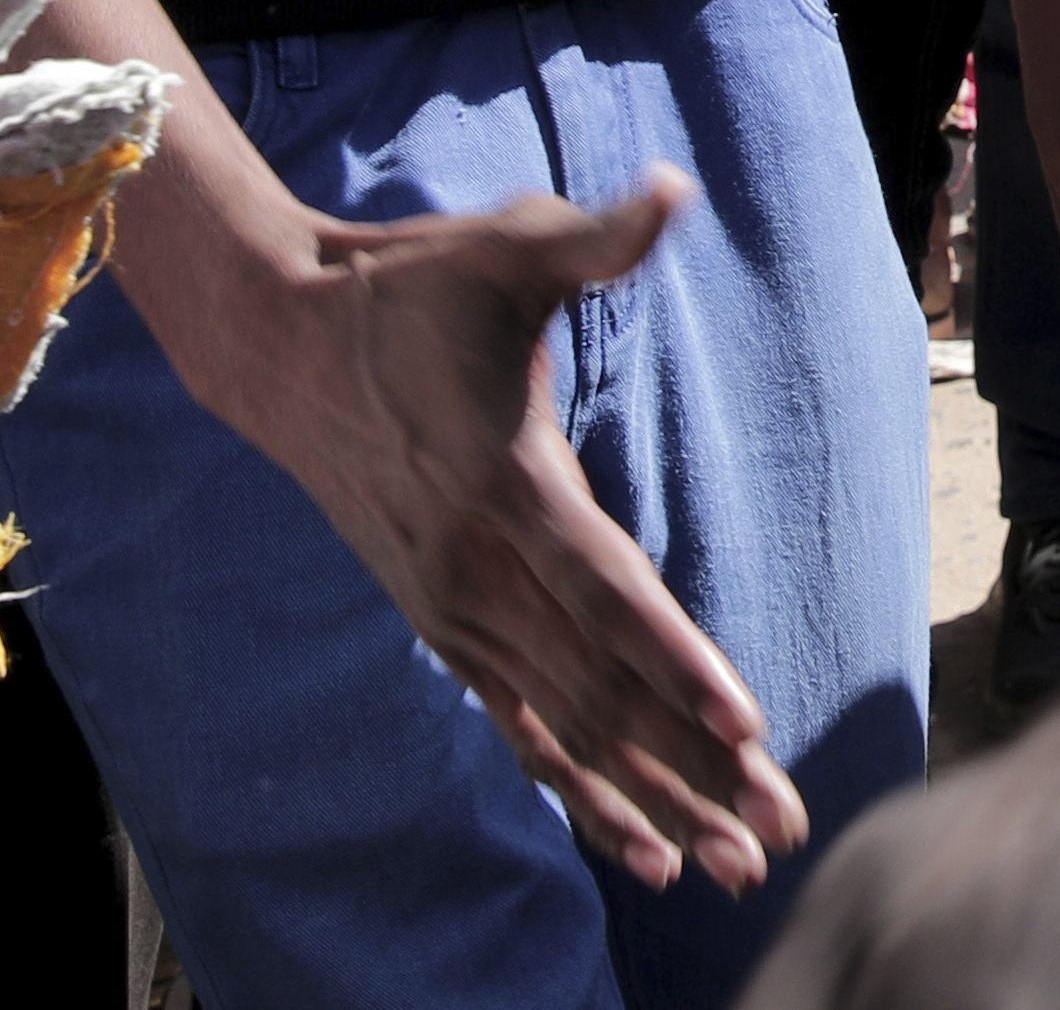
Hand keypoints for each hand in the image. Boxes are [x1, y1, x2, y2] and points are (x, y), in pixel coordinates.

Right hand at [137, 165, 805, 889]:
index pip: (609, 590)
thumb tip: (671, 191)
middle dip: (695, 768)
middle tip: (778, 836)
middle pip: (603, 688)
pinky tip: (641, 850)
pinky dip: (583, 794)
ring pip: (569, 730)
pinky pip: (524, 731)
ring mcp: (457, 612)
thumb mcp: (504, 247)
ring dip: (653, 800)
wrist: (282, 347)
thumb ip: (593, 237)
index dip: (677, 659)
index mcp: (507, 487)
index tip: (744, 723)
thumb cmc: (413, 290)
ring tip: (734, 868)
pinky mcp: (446, 629)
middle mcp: (479, 571)